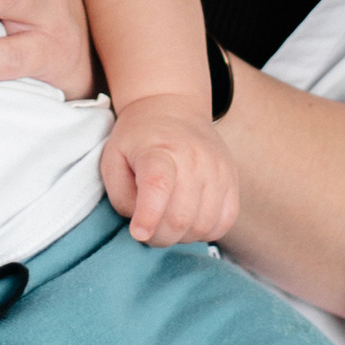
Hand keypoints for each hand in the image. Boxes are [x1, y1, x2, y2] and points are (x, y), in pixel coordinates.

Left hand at [101, 96, 239, 246]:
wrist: (172, 108)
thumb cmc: (138, 139)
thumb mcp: (113, 159)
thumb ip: (121, 197)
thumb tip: (143, 227)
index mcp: (158, 150)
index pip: (158, 186)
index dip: (149, 216)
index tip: (138, 233)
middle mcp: (193, 158)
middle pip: (181, 216)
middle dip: (160, 236)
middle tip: (149, 230)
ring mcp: (217, 169)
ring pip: (203, 225)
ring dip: (182, 236)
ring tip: (168, 222)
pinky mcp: (232, 179)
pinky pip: (225, 221)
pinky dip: (205, 231)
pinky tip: (190, 220)